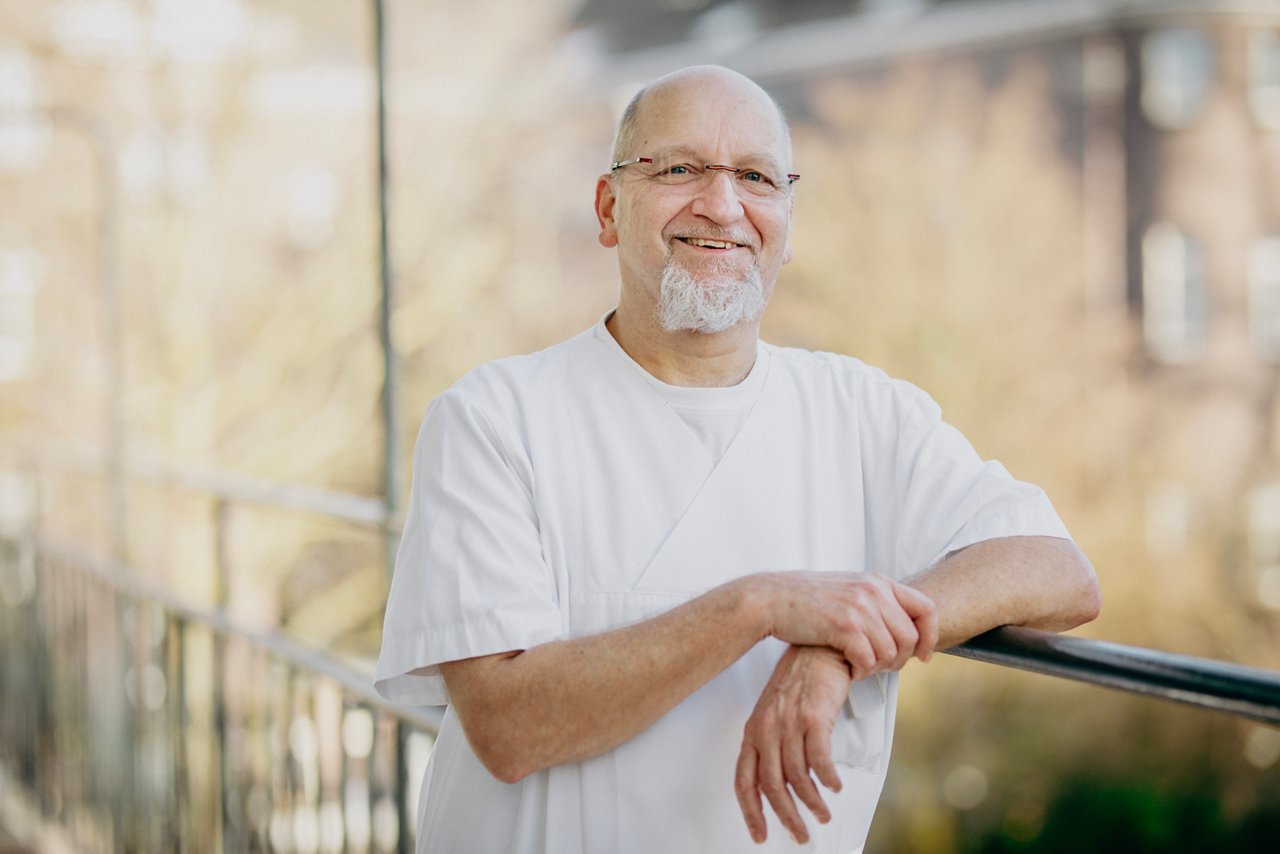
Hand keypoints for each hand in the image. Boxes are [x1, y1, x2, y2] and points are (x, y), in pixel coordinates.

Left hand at [734, 645, 851, 844]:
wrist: (817, 647)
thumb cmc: (799, 680)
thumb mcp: (774, 713)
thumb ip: (772, 745)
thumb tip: (778, 781)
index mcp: (754, 731)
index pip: (744, 781)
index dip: (751, 812)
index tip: (760, 833)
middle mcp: (768, 729)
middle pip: (772, 786)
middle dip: (787, 817)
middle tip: (800, 833)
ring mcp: (790, 723)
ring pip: (797, 778)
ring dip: (812, 802)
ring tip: (822, 812)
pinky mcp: (815, 718)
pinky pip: (820, 760)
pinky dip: (828, 779)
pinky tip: (834, 785)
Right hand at [753, 572, 937, 678]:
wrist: (772, 599)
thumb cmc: (807, 599)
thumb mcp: (848, 588)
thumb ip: (875, 601)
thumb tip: (901, 626)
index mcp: (878, 581)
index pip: (926, 608)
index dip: (930, 636)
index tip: (923, 655)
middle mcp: (874, 591)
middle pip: (910, 637)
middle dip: (900, 660)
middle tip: (881, 667)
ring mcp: (860, 608)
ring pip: (891, 652)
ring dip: (877, 667)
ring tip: (860, 667)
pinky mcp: (844, 627)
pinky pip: (869, 660)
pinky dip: (861, 671)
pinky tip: (849, 669)